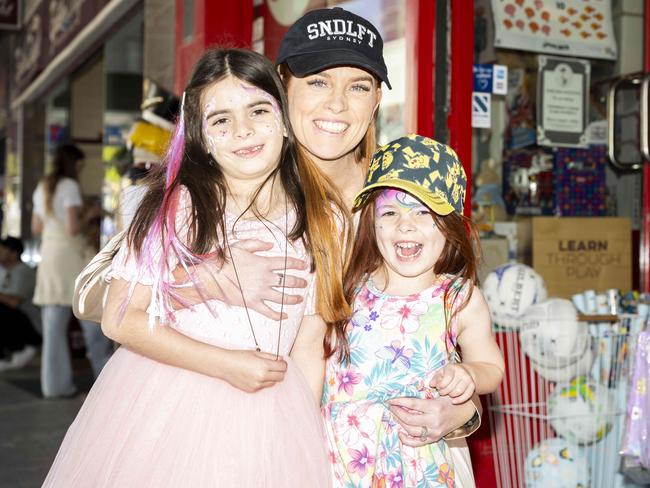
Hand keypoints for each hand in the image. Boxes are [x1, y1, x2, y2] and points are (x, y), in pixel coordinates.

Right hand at [172, 239, 308, 319]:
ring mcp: (260, 292)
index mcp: (263, 263)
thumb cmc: (223, 260)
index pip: (287, 263)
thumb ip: (257, 244)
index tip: (305, 266)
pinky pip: (269, 312)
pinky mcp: (252, 304)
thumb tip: (271, 245)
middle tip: (304, 283)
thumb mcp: (240, 245)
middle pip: (288, 281)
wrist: (210, 277)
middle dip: (299, 282)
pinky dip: (278, 315)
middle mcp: (265, 278)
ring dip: (294, 298)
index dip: (298, 264)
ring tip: (299, 298)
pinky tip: (285, 316)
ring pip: (283, 297)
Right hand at [220, 349, 287, 392]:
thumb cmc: (239, 357)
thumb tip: (280, 359)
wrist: (225, 365)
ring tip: (264, 370)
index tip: (281, 362)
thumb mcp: (256, 353)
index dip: (283, 364)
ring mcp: (257, 385)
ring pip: (273, 383)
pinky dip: (263, 381)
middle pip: (280, 377)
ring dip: (272, 377)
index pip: (282, 367)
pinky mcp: (252, 390)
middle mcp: (261, 377)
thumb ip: (270, 356)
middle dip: (280, 371)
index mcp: (263, 366)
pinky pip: (264, 386)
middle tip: (275, 366)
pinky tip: (256, 375)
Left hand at [387, 395, 474, 446]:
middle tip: (391, 407)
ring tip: (395, 415)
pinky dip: (406, 439)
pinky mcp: (434, 438)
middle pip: (409, 419)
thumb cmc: (449, 400)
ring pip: (411, 430)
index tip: (390, 400)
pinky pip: (417, 442)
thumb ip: (423, 397)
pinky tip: (400, 432)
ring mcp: (434, 432)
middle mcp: (434, 421)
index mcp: (435, 407)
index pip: (412, 404)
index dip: (399, 402)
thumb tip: (403, 397)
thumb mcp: (439, 394)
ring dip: (400, 422)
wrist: (464, 412)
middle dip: (397, 412)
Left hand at [430, 364, 475, 403]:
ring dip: (451, 395)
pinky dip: (460, 400)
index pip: (448, 377)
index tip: (438, 387)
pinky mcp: (472, 385)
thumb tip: (431, 384)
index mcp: (452, 367)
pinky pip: (467, 395)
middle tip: (441, 393)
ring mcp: (468, 379)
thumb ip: (436, 378)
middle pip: (453, 386)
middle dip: (445, 392)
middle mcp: (461, 372)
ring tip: (448, 395)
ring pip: (459, 391)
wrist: (464, 371)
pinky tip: (453, 401)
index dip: (442, 385)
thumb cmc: (449, 373)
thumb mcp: (441, 373)